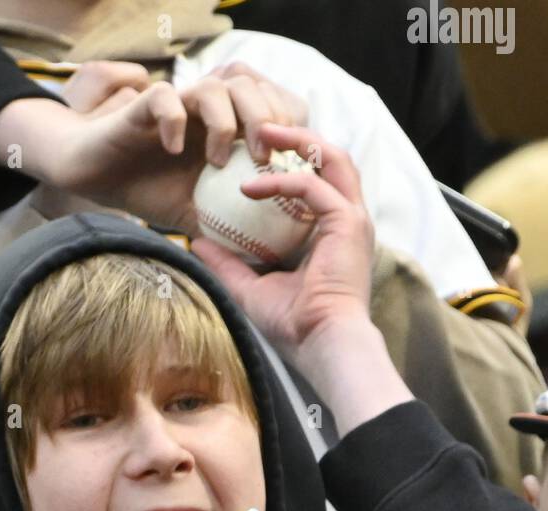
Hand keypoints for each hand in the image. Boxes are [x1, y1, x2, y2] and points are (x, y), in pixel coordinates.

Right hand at [0, 62, 308, 233]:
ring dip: (224, 123)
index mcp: (225, 129)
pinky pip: (164, 98)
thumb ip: (227, 226)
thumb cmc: (149, 192)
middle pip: (248, 88)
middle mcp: (205, 111)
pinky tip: (174, 150)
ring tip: (219, 161)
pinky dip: (174, 121)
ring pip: (214, 86)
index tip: (286, 164)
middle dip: (264, 119)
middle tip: (263, 159)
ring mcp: (177, 106)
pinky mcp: (143, 106)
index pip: (268, 106)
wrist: (97, 179)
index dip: (284, 125)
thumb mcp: (197, 216)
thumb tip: (265, 258)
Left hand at [191, 124, 411, 433]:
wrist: (322, 345)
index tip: (252, 155)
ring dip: (295, 140)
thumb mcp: (250, 287)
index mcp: (332, 232)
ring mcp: (353, 219)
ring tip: (258, 133)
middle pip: (330, 158)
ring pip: (331, 157)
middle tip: (256, 128)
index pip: (317, 180)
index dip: (289, 161)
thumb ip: (227, 262)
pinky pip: (312, 186)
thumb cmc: (293, 326)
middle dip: (296, 136)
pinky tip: (250, 185)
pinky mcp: (349, 223)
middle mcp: (348, 219)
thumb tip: (195, 243)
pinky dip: (281, 180)